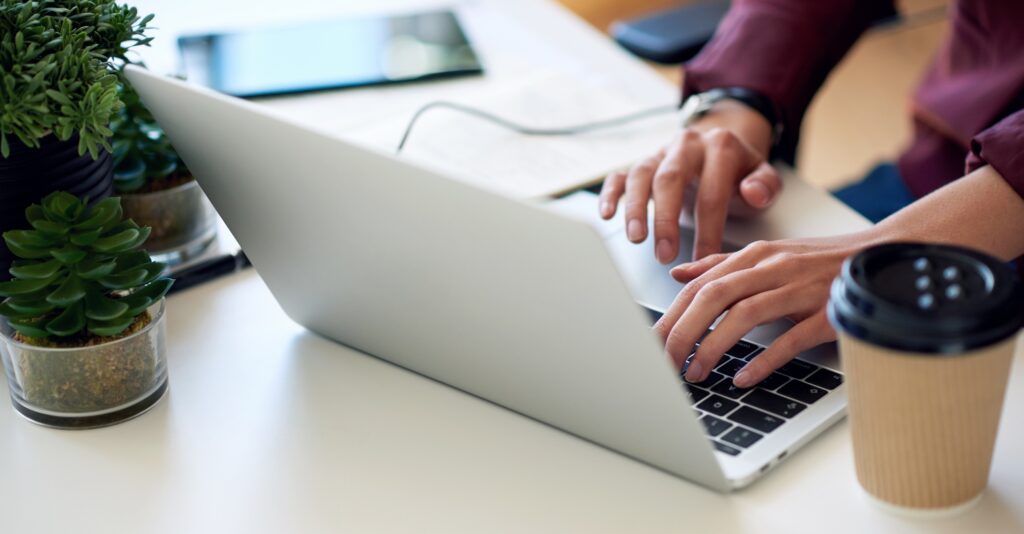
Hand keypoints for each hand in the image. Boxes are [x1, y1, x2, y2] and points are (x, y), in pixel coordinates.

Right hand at [598, 100, 778, 262]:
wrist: (721, 147)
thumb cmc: (740, 173)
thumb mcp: (764, 177)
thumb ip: (765, 186)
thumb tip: (752, 192)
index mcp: (720, 146)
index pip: (712, 191)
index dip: (708, 228)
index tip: (704, 259)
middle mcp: (687, 144)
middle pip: (671, 179)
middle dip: (666, 219)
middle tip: (665, 254)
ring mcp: (661, 153)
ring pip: (642, 175)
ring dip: (635, 209)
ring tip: (635, 238)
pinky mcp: (642, 163)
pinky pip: (621, 174)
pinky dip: (610, 193)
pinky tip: (606, 214)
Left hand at [654, 233, 879, 387]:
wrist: (885, 256)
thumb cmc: (821, 262)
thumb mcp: (769, 256)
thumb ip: (722, 265)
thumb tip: (678, 274)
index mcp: (756, 256)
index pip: (700, 285)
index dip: (671, 314)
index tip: (652, 342)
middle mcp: (773, 268)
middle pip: (713, 296)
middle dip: (682, 332)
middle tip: (665, 363)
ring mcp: (801, 289)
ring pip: (745, 314)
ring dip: (714, 346)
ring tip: (696, 373)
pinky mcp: (828, 313)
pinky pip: (791, 338)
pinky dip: (764, 359)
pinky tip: (743, 378)